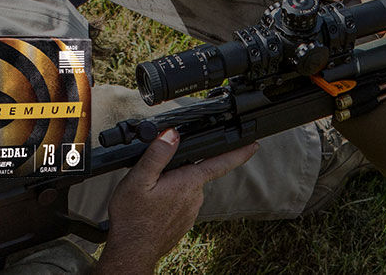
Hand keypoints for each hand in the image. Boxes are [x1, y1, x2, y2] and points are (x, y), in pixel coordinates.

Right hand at [94, 129, 258, 273]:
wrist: (132, 252)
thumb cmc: (133, 218)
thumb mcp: (138, 179)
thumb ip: (158, 154)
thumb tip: (172, 134)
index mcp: (188, 183)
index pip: (220, 163)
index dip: (238, 153)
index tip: (253, 145)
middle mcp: (195, 198)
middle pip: (194, 173)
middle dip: (179, 170)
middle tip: (153, 178)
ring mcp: (190, 212)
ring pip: (185, 189)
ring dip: (172, 187)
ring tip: (149, 196)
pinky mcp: (183, 223)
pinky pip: (180, 204)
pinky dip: (169, 202)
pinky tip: (152, 208)